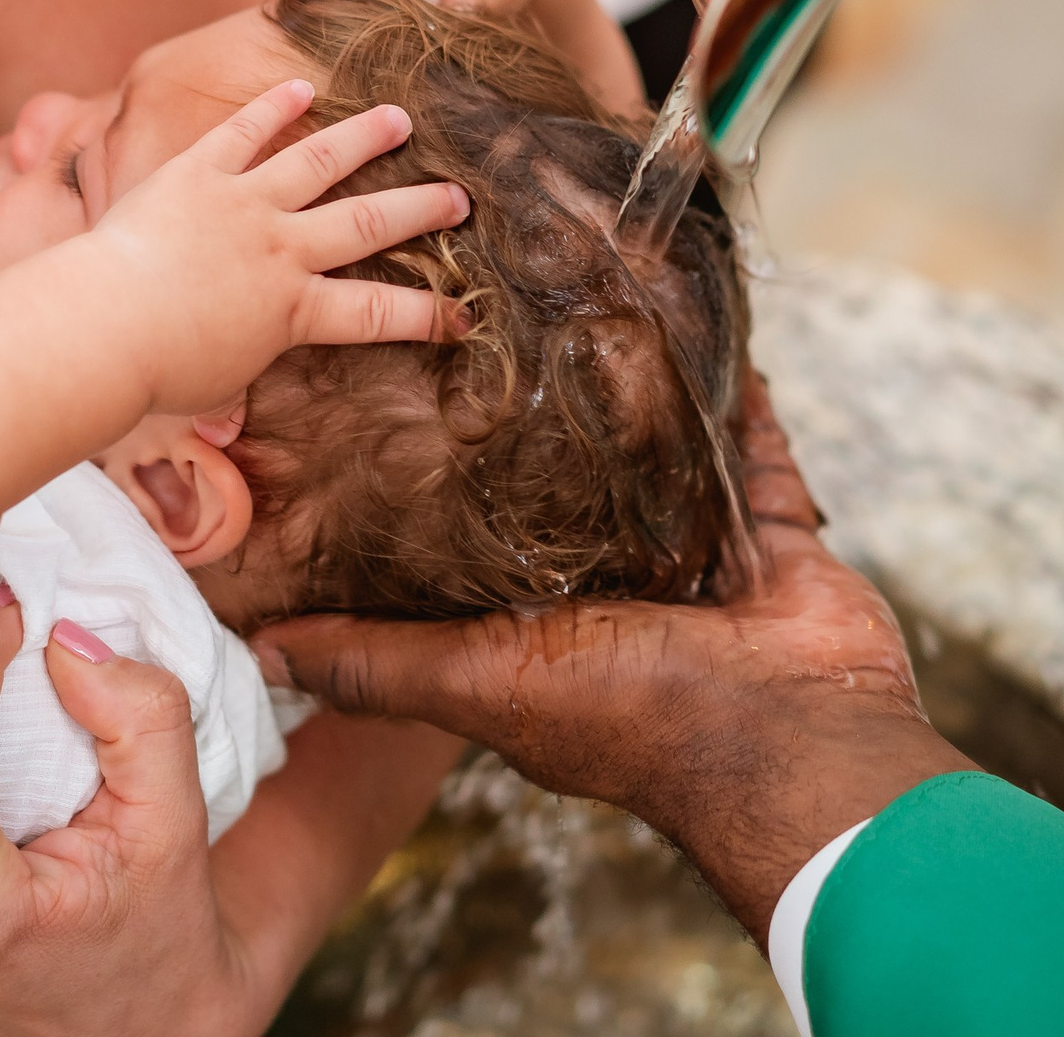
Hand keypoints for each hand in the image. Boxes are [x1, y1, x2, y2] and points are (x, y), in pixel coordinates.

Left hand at [71, 78, 470, 420]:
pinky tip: (301, 88)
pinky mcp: (198, 174)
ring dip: (363, 138)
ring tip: (399, 119)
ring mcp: (243, 204)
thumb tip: (225, 430)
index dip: (426, 316)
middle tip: (459, 196)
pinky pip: (242, 133)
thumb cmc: (153, 371)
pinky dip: (273, 108)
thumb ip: (229, 387)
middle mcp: (281, 249)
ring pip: (318, 162)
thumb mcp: (208, 390)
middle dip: (420, 209)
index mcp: (292, 311)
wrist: (102, 326)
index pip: (375, 314)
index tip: (465, 316)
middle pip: (366, 224)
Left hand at [251, 376, 972, 941]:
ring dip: (644, 410)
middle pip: (573, 504)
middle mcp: (618, 601)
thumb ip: (382, 666)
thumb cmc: (638, 719)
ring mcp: (701, 568)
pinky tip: (719, 346)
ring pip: (664, 469)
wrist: (799, 740)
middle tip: (499, 336)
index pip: (474, 561)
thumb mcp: (486, 684)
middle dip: (546, 436)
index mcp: (543, 639)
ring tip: (605, 322)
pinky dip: (743, 405)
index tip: (390, 415)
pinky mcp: (770, 543)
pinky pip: (756, 458)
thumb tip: (264, 654)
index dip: (438, 503)